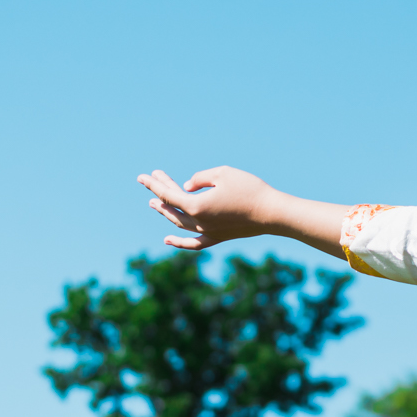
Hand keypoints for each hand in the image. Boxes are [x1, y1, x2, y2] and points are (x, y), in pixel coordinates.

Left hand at [137, 167, 279, 249]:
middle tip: (150, 181)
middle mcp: (198, 222)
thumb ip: (200, 178)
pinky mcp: (218, 237)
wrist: (273, 213)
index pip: (168, 194)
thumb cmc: (250, 189)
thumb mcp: (223, 173)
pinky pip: (193, 242)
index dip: (155, 183)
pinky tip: (167, 239)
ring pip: (179, 224)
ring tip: (154, 203)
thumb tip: (187, 187)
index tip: (143, 176)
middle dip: (159, 192)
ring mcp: (208, 232)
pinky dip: (179, 242)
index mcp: (196, 205)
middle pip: (171, 207)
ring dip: (165, 213)